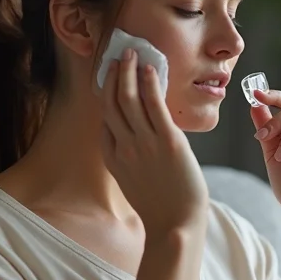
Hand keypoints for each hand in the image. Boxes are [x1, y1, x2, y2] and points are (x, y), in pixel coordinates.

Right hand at [101, 48, 209, 233]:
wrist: (175, 225)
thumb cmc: (161, 206)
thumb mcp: (133, 182)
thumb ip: (128, 159)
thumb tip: (133, 140)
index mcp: (113, 157)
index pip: (104, 118)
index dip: (107, 93)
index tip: (111, 76)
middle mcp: (124, 147)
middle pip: (112, 103)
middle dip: (114, 76)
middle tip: (118, 56)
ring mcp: (144, 144)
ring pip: (129, 99)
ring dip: (129, 72)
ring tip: (131, 54)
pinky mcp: (168, 142)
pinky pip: (154, 105)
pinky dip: (150, 83)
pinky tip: (150, 69)